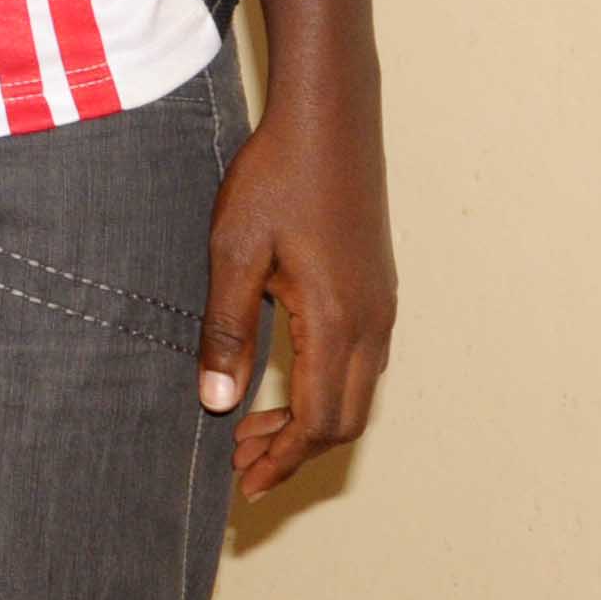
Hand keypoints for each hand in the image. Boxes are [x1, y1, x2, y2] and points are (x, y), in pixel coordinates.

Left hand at [199, 102, 394, 501]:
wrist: (330, 118)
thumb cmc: (277, 177)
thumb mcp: (233, 253)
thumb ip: (227, 331)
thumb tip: (218, 403)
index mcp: (338, 323)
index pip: (318, 422)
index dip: (281, 459)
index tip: (244, 481)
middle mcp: (373, 323)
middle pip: (345, 421)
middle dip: (295, 451)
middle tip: (242, 462)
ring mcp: (382, 305)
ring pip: (358, 393)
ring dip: (310, 420)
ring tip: (254, 427)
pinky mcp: (378, 287)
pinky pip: (362, 362)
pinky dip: (326, 388)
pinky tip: (286, 377)